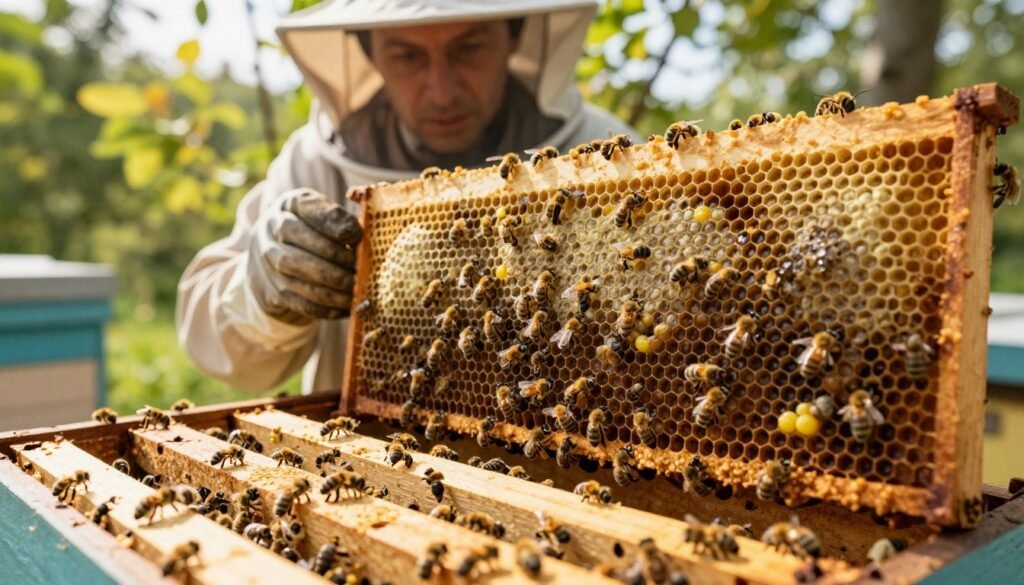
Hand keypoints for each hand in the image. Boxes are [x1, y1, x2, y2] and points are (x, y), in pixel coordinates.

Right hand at [248, 189, 362, 323]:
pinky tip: (346, 306)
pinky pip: (301, 303)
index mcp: (291, 204)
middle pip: (303, 248)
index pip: (310, 211)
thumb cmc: (310, 227)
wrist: (272, 248)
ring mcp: (267, 263)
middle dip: (336, 260)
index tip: (357, 234)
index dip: (335, 224)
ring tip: (357, 290)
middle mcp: (272, 231)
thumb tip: (372, 229)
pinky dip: (327, 308)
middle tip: (360, 269)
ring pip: (301, 279)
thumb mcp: (323, 210)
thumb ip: (344, 218)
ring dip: (334, 288)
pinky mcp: (272, 291)